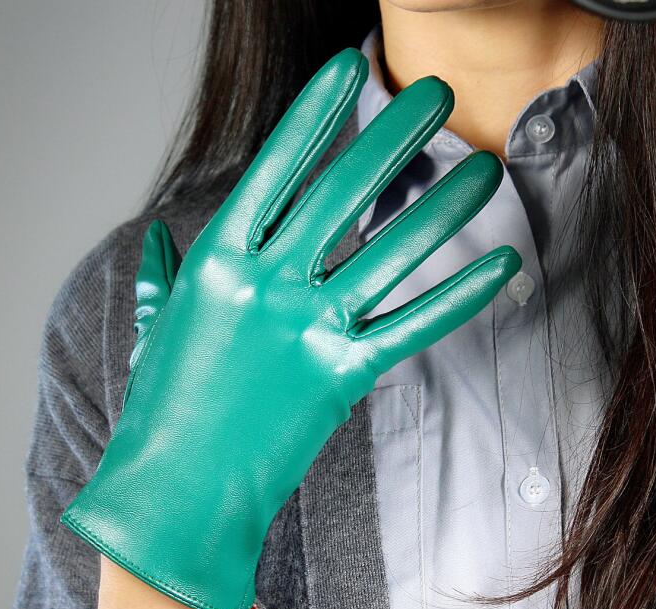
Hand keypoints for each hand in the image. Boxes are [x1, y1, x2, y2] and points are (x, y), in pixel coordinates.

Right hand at [62, 47, 519, 608]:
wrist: (178, 491)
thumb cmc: (163, 408)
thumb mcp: (155, 330)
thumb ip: (159, 277)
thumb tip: (155, 237)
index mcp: (218, 261)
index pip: (275, 167)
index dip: (315, 114)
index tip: (350, 70)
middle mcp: (268, 283)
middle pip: (344, 191)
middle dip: (395, 133)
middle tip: (436, 93)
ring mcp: (309, 329)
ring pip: (392, 252)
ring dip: (445, 206)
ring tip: (485, 166)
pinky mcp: (342, 375)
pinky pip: (413, 326)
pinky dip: (460, 297)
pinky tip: (500, 265)